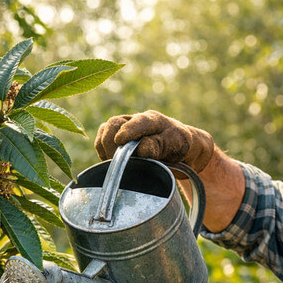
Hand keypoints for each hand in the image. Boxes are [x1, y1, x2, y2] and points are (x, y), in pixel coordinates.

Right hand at [94, 110, 215, 171]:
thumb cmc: (179, 146)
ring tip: (113, 162)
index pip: (139, 122)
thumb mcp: (176, 145)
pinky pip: (101, 140)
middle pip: (115, 124)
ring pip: (105, 131)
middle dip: (112, 143)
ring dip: (105, 147)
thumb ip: (159, 145)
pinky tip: (110, 161)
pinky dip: (102, 151)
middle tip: (117, 160)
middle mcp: (136, 121)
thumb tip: (141, 149)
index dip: (128, 131)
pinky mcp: (117, 138)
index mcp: (153, 120)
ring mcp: (125, 128)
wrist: (181, 150)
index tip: (120, 141)